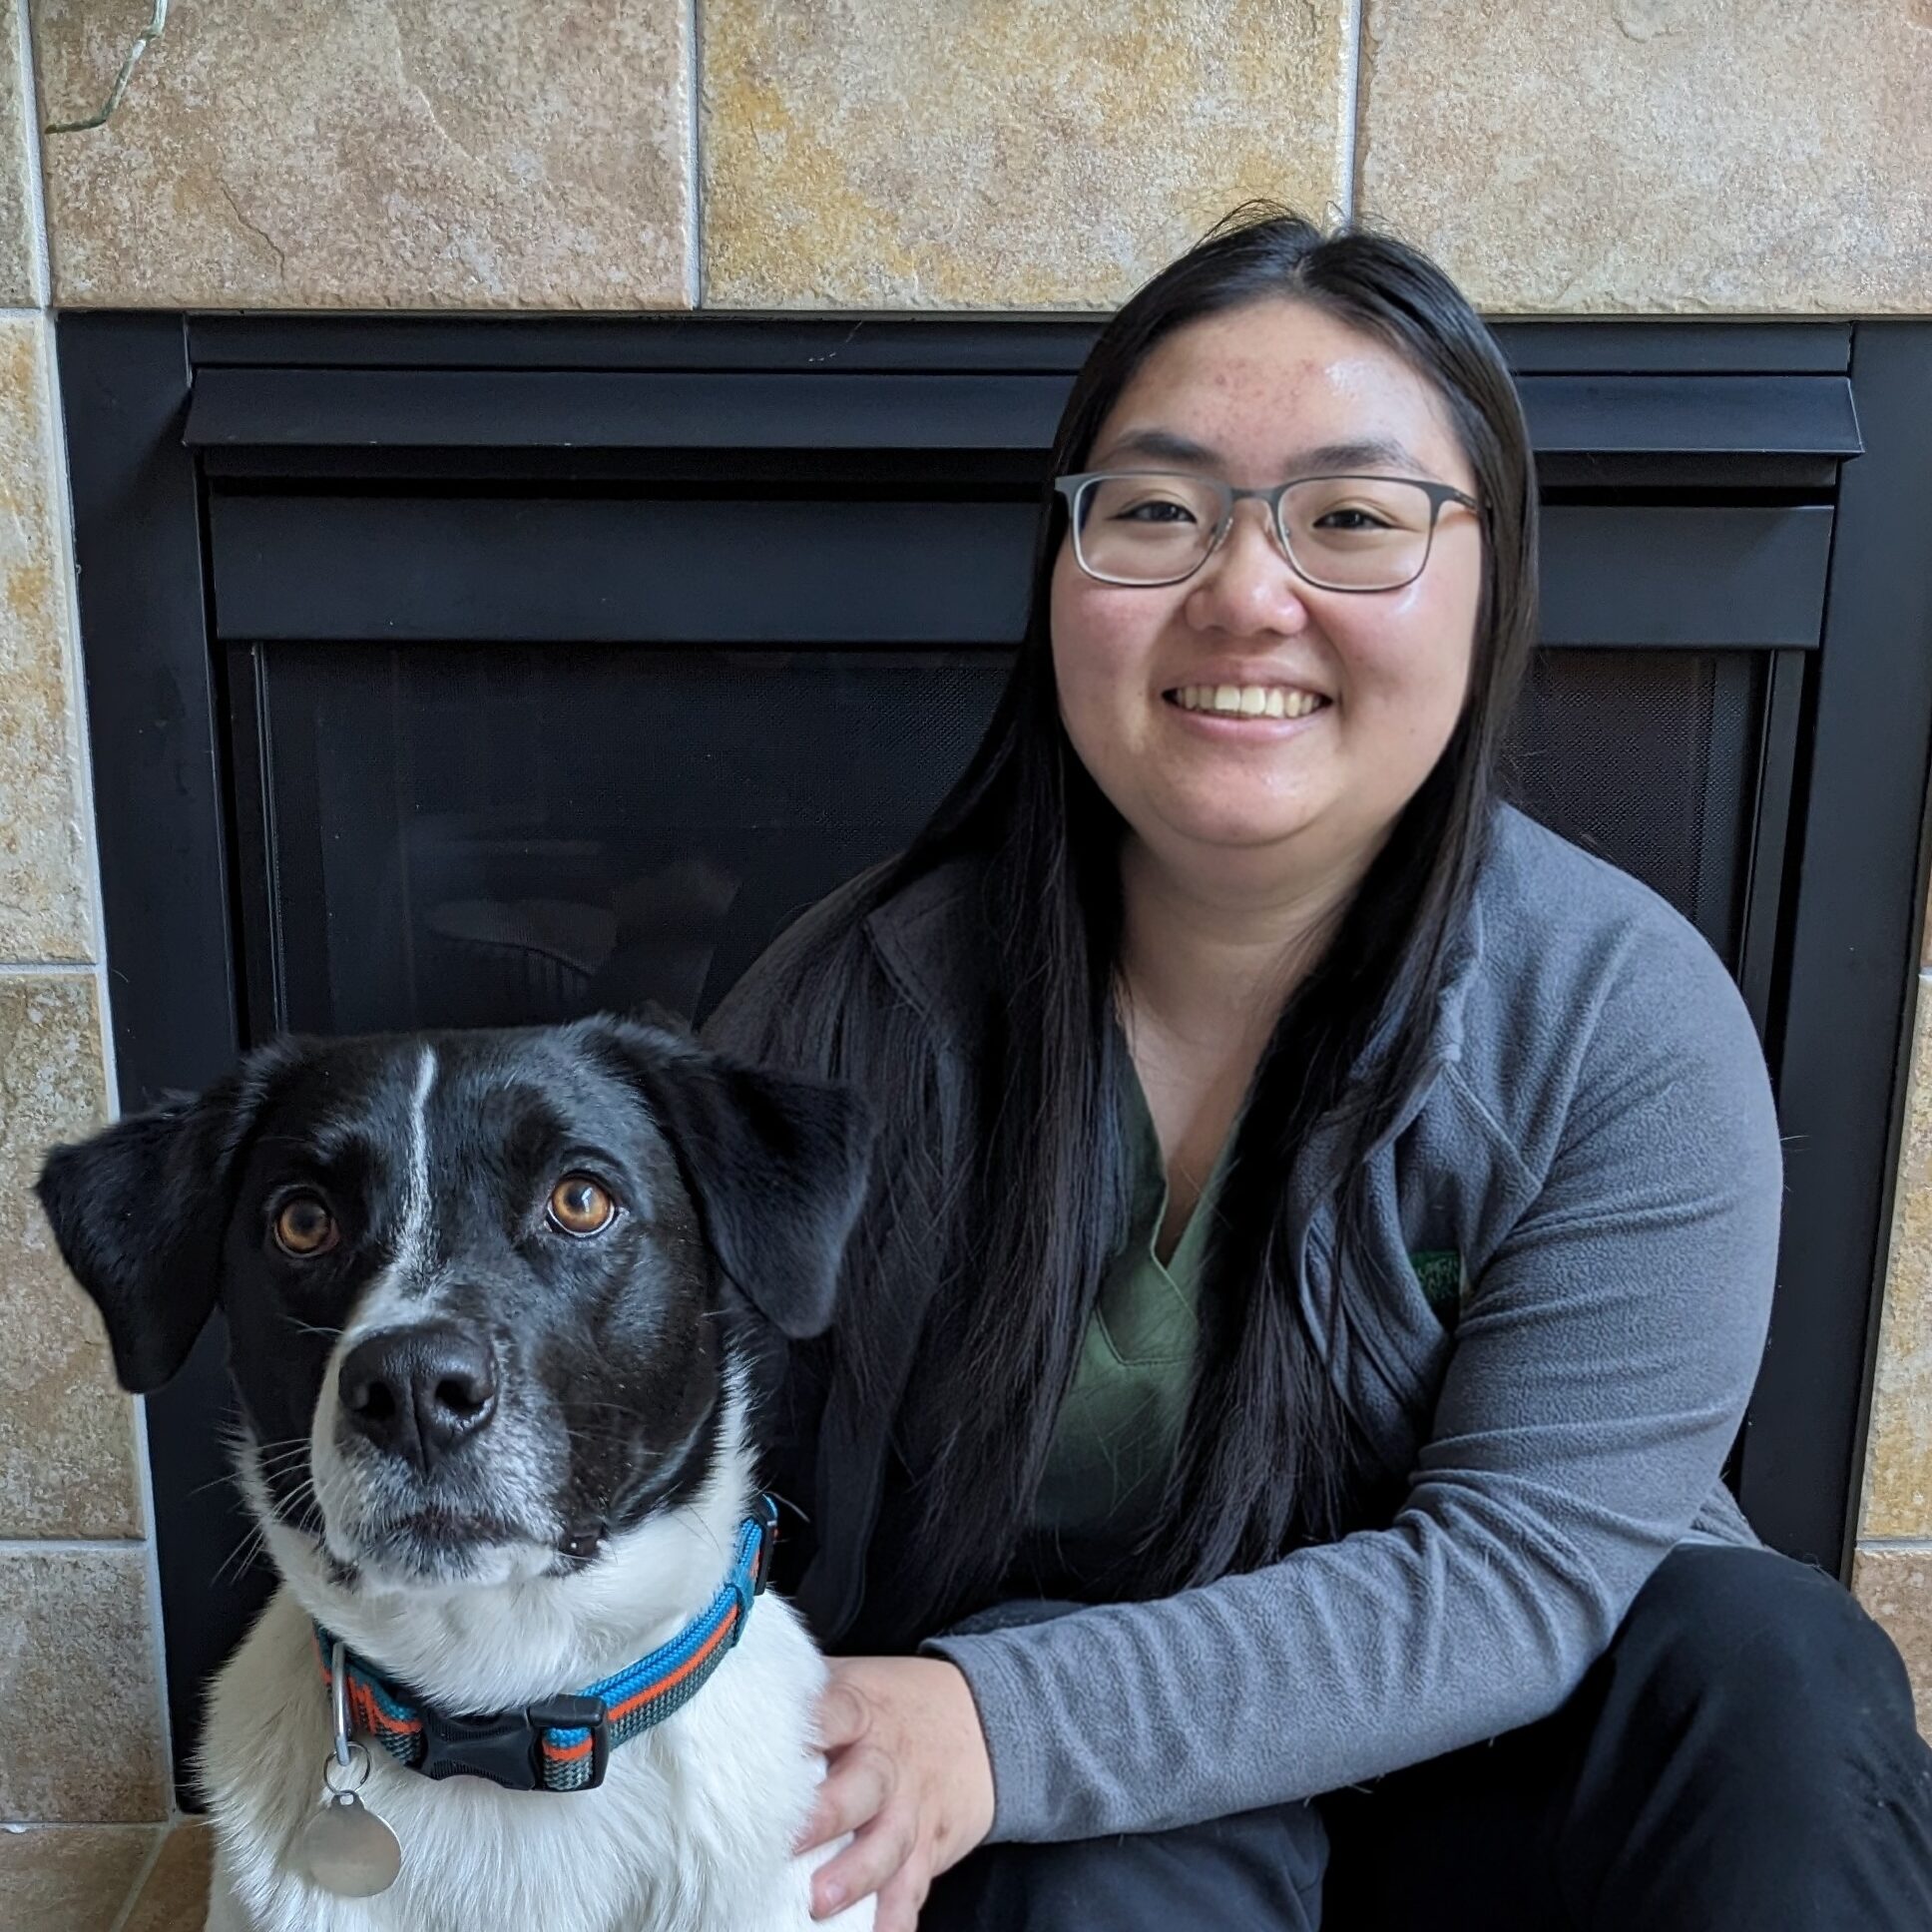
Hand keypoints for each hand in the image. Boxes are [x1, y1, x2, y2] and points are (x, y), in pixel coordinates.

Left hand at [796, 1654, 995, 1929]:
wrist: (984, 1719)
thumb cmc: (890, 1705)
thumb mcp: (853, 1681)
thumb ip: (801, 1693)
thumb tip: (721, 1693)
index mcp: (861, 1710)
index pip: (836, 1711)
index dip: (810, 1725)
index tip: (771, 1744)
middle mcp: (886, 1761)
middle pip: (861, 1785)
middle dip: (825, 1814)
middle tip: (785, 1841)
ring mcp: (910, 1808)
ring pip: (888, 1843)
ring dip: (856, 1874)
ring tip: (820, 1903)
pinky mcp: (927, 1848)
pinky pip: (913, 1889)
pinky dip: (896, 1919)